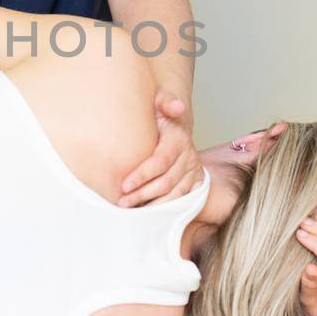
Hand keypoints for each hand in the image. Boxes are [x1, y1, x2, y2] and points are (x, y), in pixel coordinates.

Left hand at [117, 91, 201, 206]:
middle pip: (166, 182)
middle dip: (142, 194)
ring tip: (130, 212)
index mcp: (178, 139)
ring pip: (174, 195)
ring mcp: (193, 171)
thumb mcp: (159, 101)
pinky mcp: (195, 182)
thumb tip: (177, 107)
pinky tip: (147, 214)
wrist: (173, 126)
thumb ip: (165, 102)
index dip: (143, 175)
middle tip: (122, 202)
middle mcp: (188, 157)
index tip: (124, 185)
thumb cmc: (159, 115)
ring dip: (152, 205)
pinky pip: (181, 200)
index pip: (160, 161)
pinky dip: (165, 209)